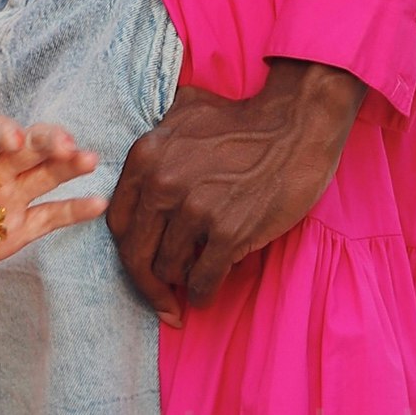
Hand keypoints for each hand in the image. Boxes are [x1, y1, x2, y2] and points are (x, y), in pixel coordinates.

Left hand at [0, 114, 102, 268]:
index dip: (3, 131)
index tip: (13, 139)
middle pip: (27, 147)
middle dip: (48, 140)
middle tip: (67, 145)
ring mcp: (7, 200)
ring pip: (45, 175)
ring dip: (69, 165)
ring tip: (89, 159)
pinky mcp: (16, 233)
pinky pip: (50, 218)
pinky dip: (75, 211)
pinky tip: (98, 202)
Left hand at [108, 58, 365, 319]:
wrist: (296, 124)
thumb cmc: (242, 121)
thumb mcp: (182, 114)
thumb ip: (154, 142)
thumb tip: (133, 169)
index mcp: (145, 157)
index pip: (119, 222)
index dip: (129, 250)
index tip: (141, 266)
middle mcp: (162, 183)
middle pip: (136, 253)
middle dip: (147, 283)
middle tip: (162, 300)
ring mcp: (195, 208)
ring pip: (169, 269)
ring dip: (182, 280)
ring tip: (196, 276)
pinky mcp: (228, 231)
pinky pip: (203, 280)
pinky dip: (203, 294)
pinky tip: (207, 295)